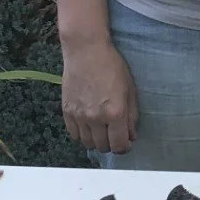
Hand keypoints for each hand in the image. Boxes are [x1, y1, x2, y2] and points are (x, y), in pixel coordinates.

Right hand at [60, 39, 137, 153]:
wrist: (86, 51)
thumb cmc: (112, 66)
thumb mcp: (130, 89)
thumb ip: (132, 116)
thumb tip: (131, 136)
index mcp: (115, 112)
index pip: (119, 145)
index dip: (125, 147)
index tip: (126, 142)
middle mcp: (96, 118)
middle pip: (103, 147)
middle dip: (111, 144)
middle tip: (114, 134)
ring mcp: (79, 116)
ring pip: (88, 144)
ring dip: (96, 141)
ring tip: (101, 130)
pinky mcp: (67, 111)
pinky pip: (74, 135)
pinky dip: (82, 135)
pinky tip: (88, 126)